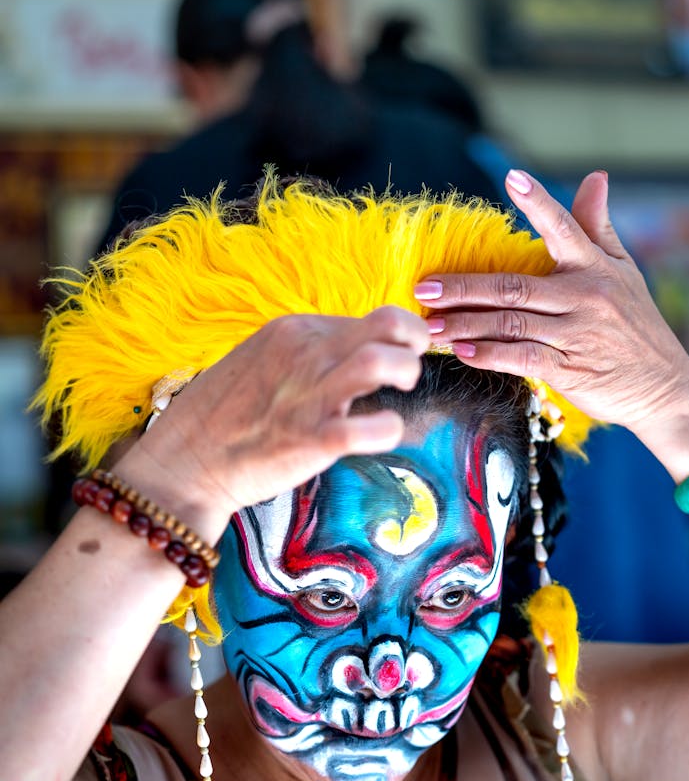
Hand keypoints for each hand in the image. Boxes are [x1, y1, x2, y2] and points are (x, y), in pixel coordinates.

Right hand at [126, 306, 429, 524]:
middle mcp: (304, 354)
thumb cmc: (223, 416)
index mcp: (293, 331)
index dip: (395, 336)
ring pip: (381, 362)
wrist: (183, 462)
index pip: (367, 318)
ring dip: (406, 374)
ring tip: (399, 393)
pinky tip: (383, 433)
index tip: (399, 354)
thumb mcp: (262, 359)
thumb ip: (305, 353)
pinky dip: (388, 430)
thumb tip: (349, 352)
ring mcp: (308, 396)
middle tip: (410, 368)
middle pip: (387, 324)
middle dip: (414, 343)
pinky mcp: (310, 440)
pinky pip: (367, 429)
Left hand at [416, 170, 688, 431]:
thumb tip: (596, 176)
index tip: (512, 178)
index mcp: (594, 267)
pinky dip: (489, 355)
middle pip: (514, 287)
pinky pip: (522, 359)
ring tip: (429, 324)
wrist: (662, 387)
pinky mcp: (569, 369)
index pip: (564, 228)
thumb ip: (598, 226)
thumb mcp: (624, 271)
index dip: (539, 203)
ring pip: (510, 324)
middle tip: (424, 287)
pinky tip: (461, 352)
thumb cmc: (637, 325)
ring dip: (465, 324)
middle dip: (465, 287)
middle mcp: (584, 296)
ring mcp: (575, 334)